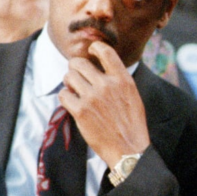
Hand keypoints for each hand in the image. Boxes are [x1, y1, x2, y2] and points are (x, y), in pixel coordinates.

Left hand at [59, 41, 150, 166]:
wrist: (128, 148)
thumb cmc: (131, 124)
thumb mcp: (132, 95)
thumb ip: (118, 80)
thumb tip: (102, 67)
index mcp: (122, 80)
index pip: (105, 52)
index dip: (94, 47)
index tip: (91, 51)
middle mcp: (107, 85)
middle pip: (79, 63)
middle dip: (74, 67)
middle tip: (76, 75)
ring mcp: (92, 98)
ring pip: (69, 77)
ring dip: (69, 82)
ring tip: (74, 90)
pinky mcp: (81, 112)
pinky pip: (63, 94)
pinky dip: (65, 97)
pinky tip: (71, 103)